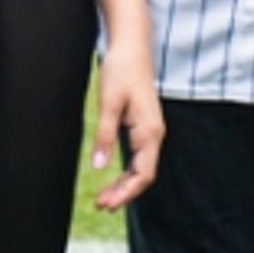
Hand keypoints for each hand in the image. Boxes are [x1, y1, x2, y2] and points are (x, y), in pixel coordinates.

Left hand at [90, 42, 164, 210]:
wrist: (131, 47)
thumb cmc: (121, 71)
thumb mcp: (109, 103)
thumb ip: (105, 136)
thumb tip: (99, 167)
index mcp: (149, 132)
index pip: (143, 175)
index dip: (126, 193)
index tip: (107, 204)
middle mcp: (154, 135)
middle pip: (143, 175)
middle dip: (123, 193)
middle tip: (100, 205)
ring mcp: (150, 131)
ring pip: (140, 167)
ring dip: (124, 184)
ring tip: (103, 198)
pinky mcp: (142, 126)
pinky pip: (138, 157)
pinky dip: (126, 171)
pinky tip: (112, 177)